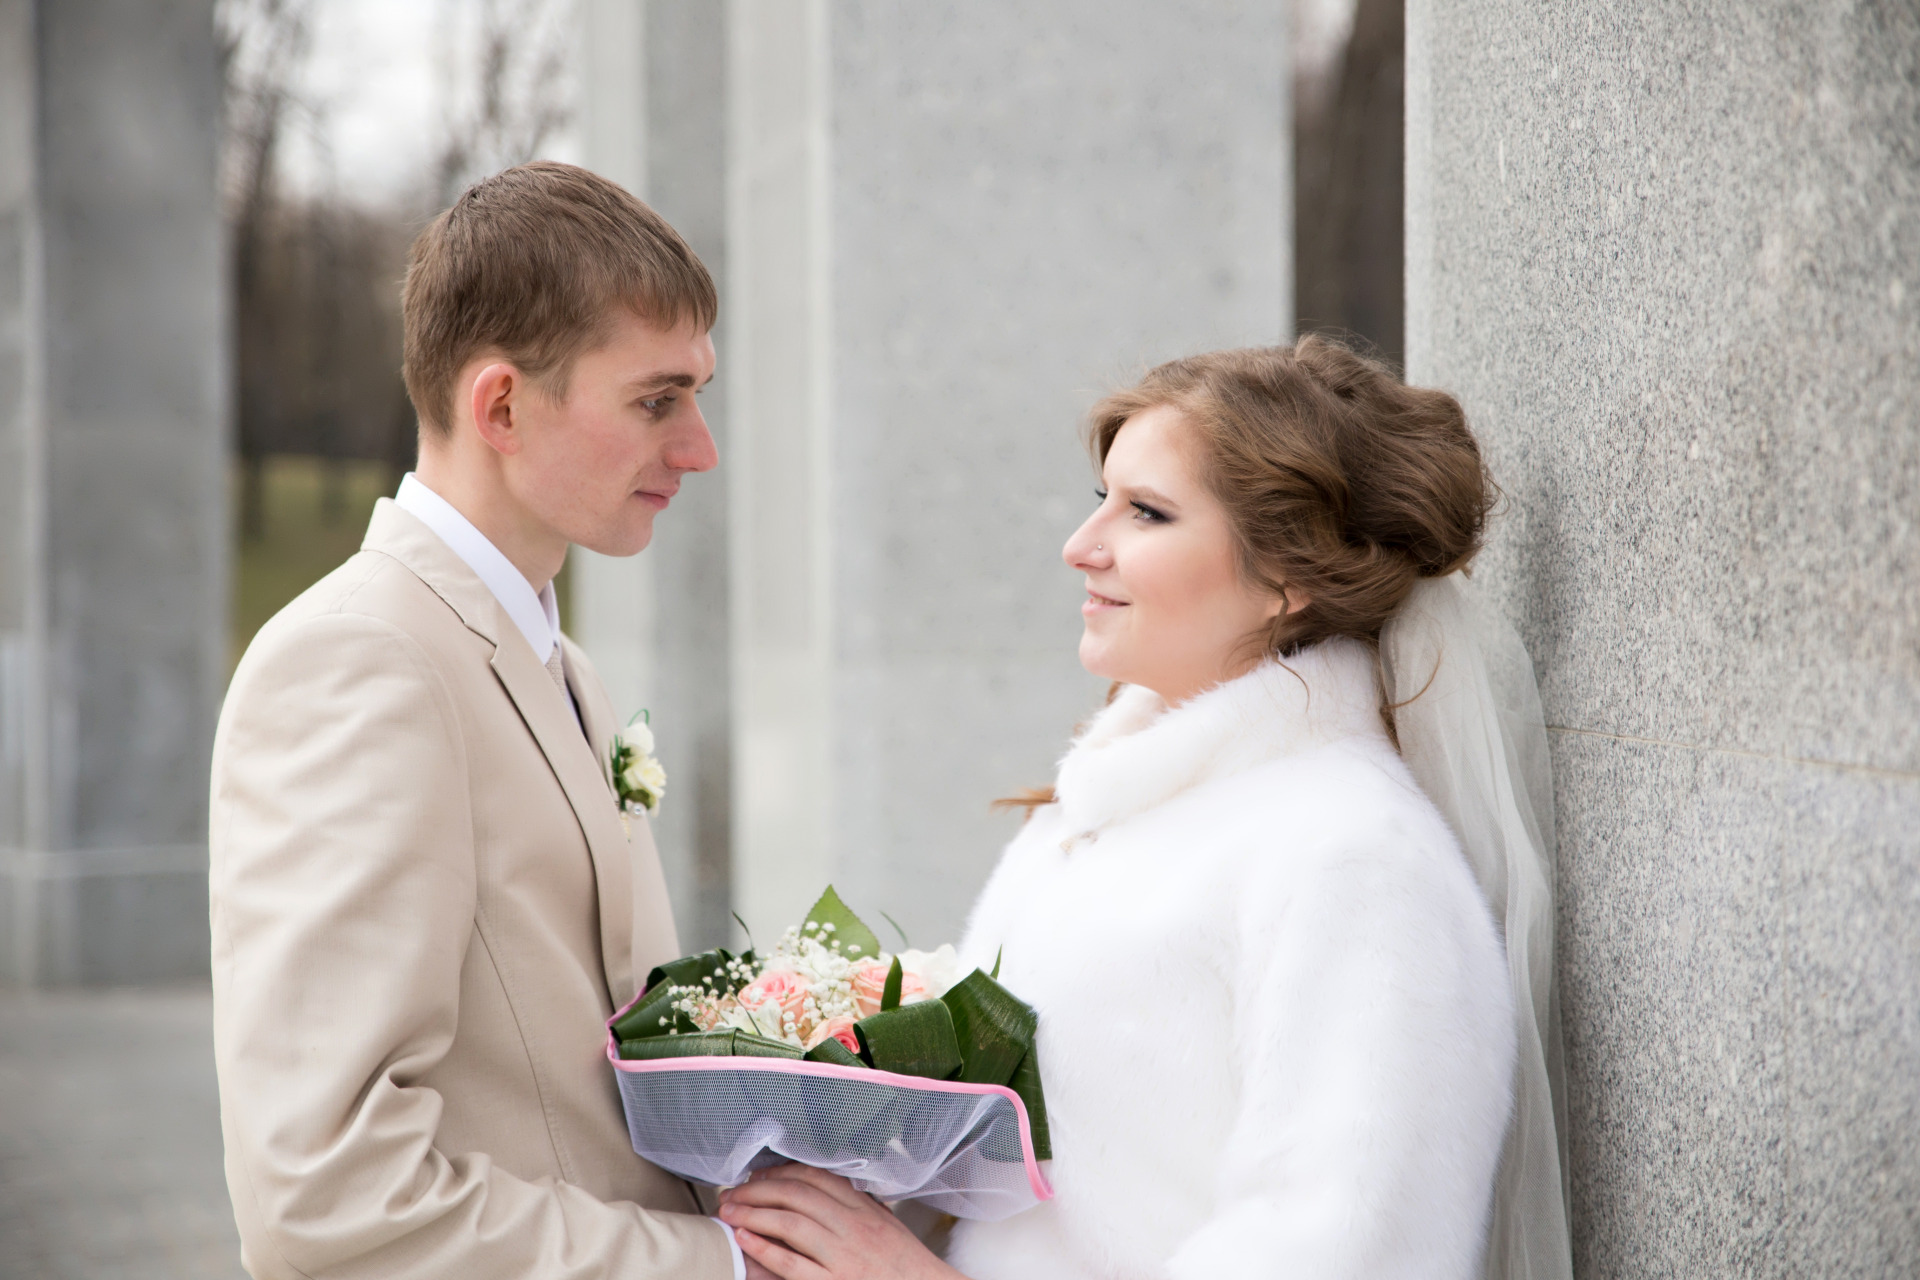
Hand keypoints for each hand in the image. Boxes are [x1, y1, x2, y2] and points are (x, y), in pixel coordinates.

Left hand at [717, 1165, 961, 1279]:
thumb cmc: (903, 1264)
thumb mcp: (884, 1223)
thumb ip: (855, 1205)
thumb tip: (821, 1188)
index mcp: (864, 1209)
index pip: (815, 1177)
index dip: (779, 1173)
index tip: (757, 1176)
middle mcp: (854, 1227)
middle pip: (797, 1195)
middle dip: (757, 1191)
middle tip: (732, 1193)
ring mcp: (844, 1257)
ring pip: (791, 1224)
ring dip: (754, 1214)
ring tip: (731, 1212)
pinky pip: (792, 1265)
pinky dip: (765, 1250)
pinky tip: (746, 1240)